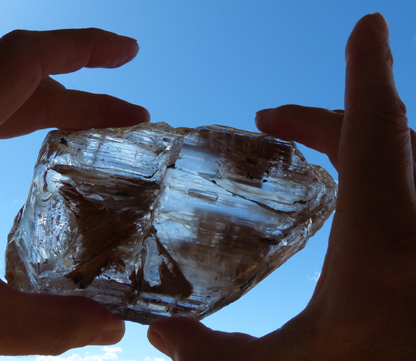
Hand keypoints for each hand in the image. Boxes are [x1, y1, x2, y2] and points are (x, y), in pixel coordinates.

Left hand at [0, 28, 148, 359]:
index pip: (22, 62)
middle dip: (82, 94)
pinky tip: (30, 132)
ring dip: (50, 100)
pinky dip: (15, 111)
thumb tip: (112, 330)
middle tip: (130, 115)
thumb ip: (46, 326)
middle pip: (18, 77)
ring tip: (94, 122)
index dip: (82, 48)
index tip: (127, 52)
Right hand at [148, 13, 415, 359]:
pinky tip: (351, 192)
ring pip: (411, 155)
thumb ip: (214, 354)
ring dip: (361, 136)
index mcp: (382, 249)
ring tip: (311, 143)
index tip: (367, 27)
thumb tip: (159, 335)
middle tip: (274, 120)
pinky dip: (386, 165)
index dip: (366, 74)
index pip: (375, 133)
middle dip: (329, 118)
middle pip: (390, 136)